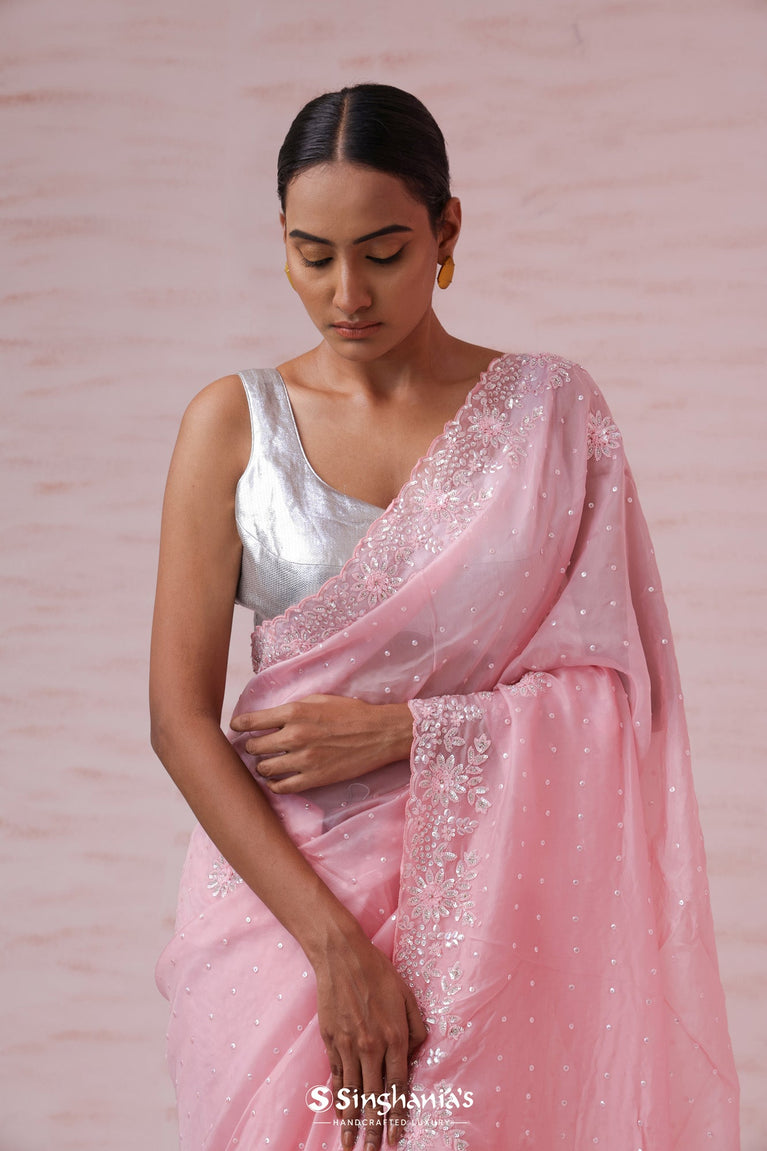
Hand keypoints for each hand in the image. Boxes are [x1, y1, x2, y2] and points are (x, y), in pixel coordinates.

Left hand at [229, 695, 412, 792]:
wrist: (379, 734)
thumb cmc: (350, 713)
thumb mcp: (318, 700)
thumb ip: (291, 709)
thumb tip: (267, 718)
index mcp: (295, 713)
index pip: (252, 722)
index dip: (239, 725)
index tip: (236, 728)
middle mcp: (295, 736)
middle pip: (254, 747)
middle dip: (251, 746)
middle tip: (255, 746)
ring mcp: (304, 760)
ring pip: (264, 769)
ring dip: (262, 766)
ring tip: (267, 762)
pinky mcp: (313, 779)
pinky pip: (281, 787)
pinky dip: (274, 784)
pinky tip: (277, 778)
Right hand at [314, 932, 427, 1147]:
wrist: (342, 955)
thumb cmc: (379, 973)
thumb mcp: (408, 996)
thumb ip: (417, 1029)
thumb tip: (416, 1056)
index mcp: (395, 1037)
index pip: (398, 1086)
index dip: (398, 1115)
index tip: (397, 1137)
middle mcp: (371, 1046)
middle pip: (373, 1096)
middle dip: (373, 1128)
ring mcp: (347, 1045)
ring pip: (351, 1091)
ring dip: (351, 1121)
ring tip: (350, 1144)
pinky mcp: (330, 1040)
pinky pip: (335, 1075)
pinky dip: (337, 1097)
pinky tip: (338, 1112)